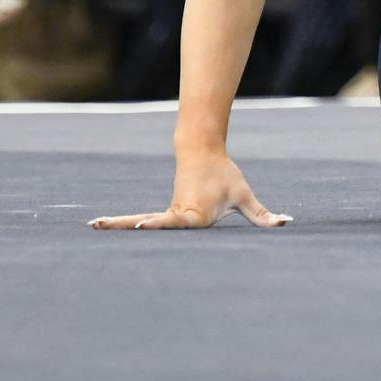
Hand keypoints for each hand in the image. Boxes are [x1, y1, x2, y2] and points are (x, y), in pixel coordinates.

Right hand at [90, 150, 289, 229]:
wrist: (203, 152)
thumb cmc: (226, 176)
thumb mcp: (244, 196)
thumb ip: (263, 214)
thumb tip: (286, 222)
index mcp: (194, 215)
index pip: (176, 223)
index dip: (161, 225)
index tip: (146, 224)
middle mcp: (178, 216)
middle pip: (153, 225)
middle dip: (129, 227)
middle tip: (101, 225)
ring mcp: (169, 214)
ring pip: (144, 222)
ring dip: (119, 225)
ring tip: (94, 225)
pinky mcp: (166, 213)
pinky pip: (145, 221)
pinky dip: (125, 224)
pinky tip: (103, 226)